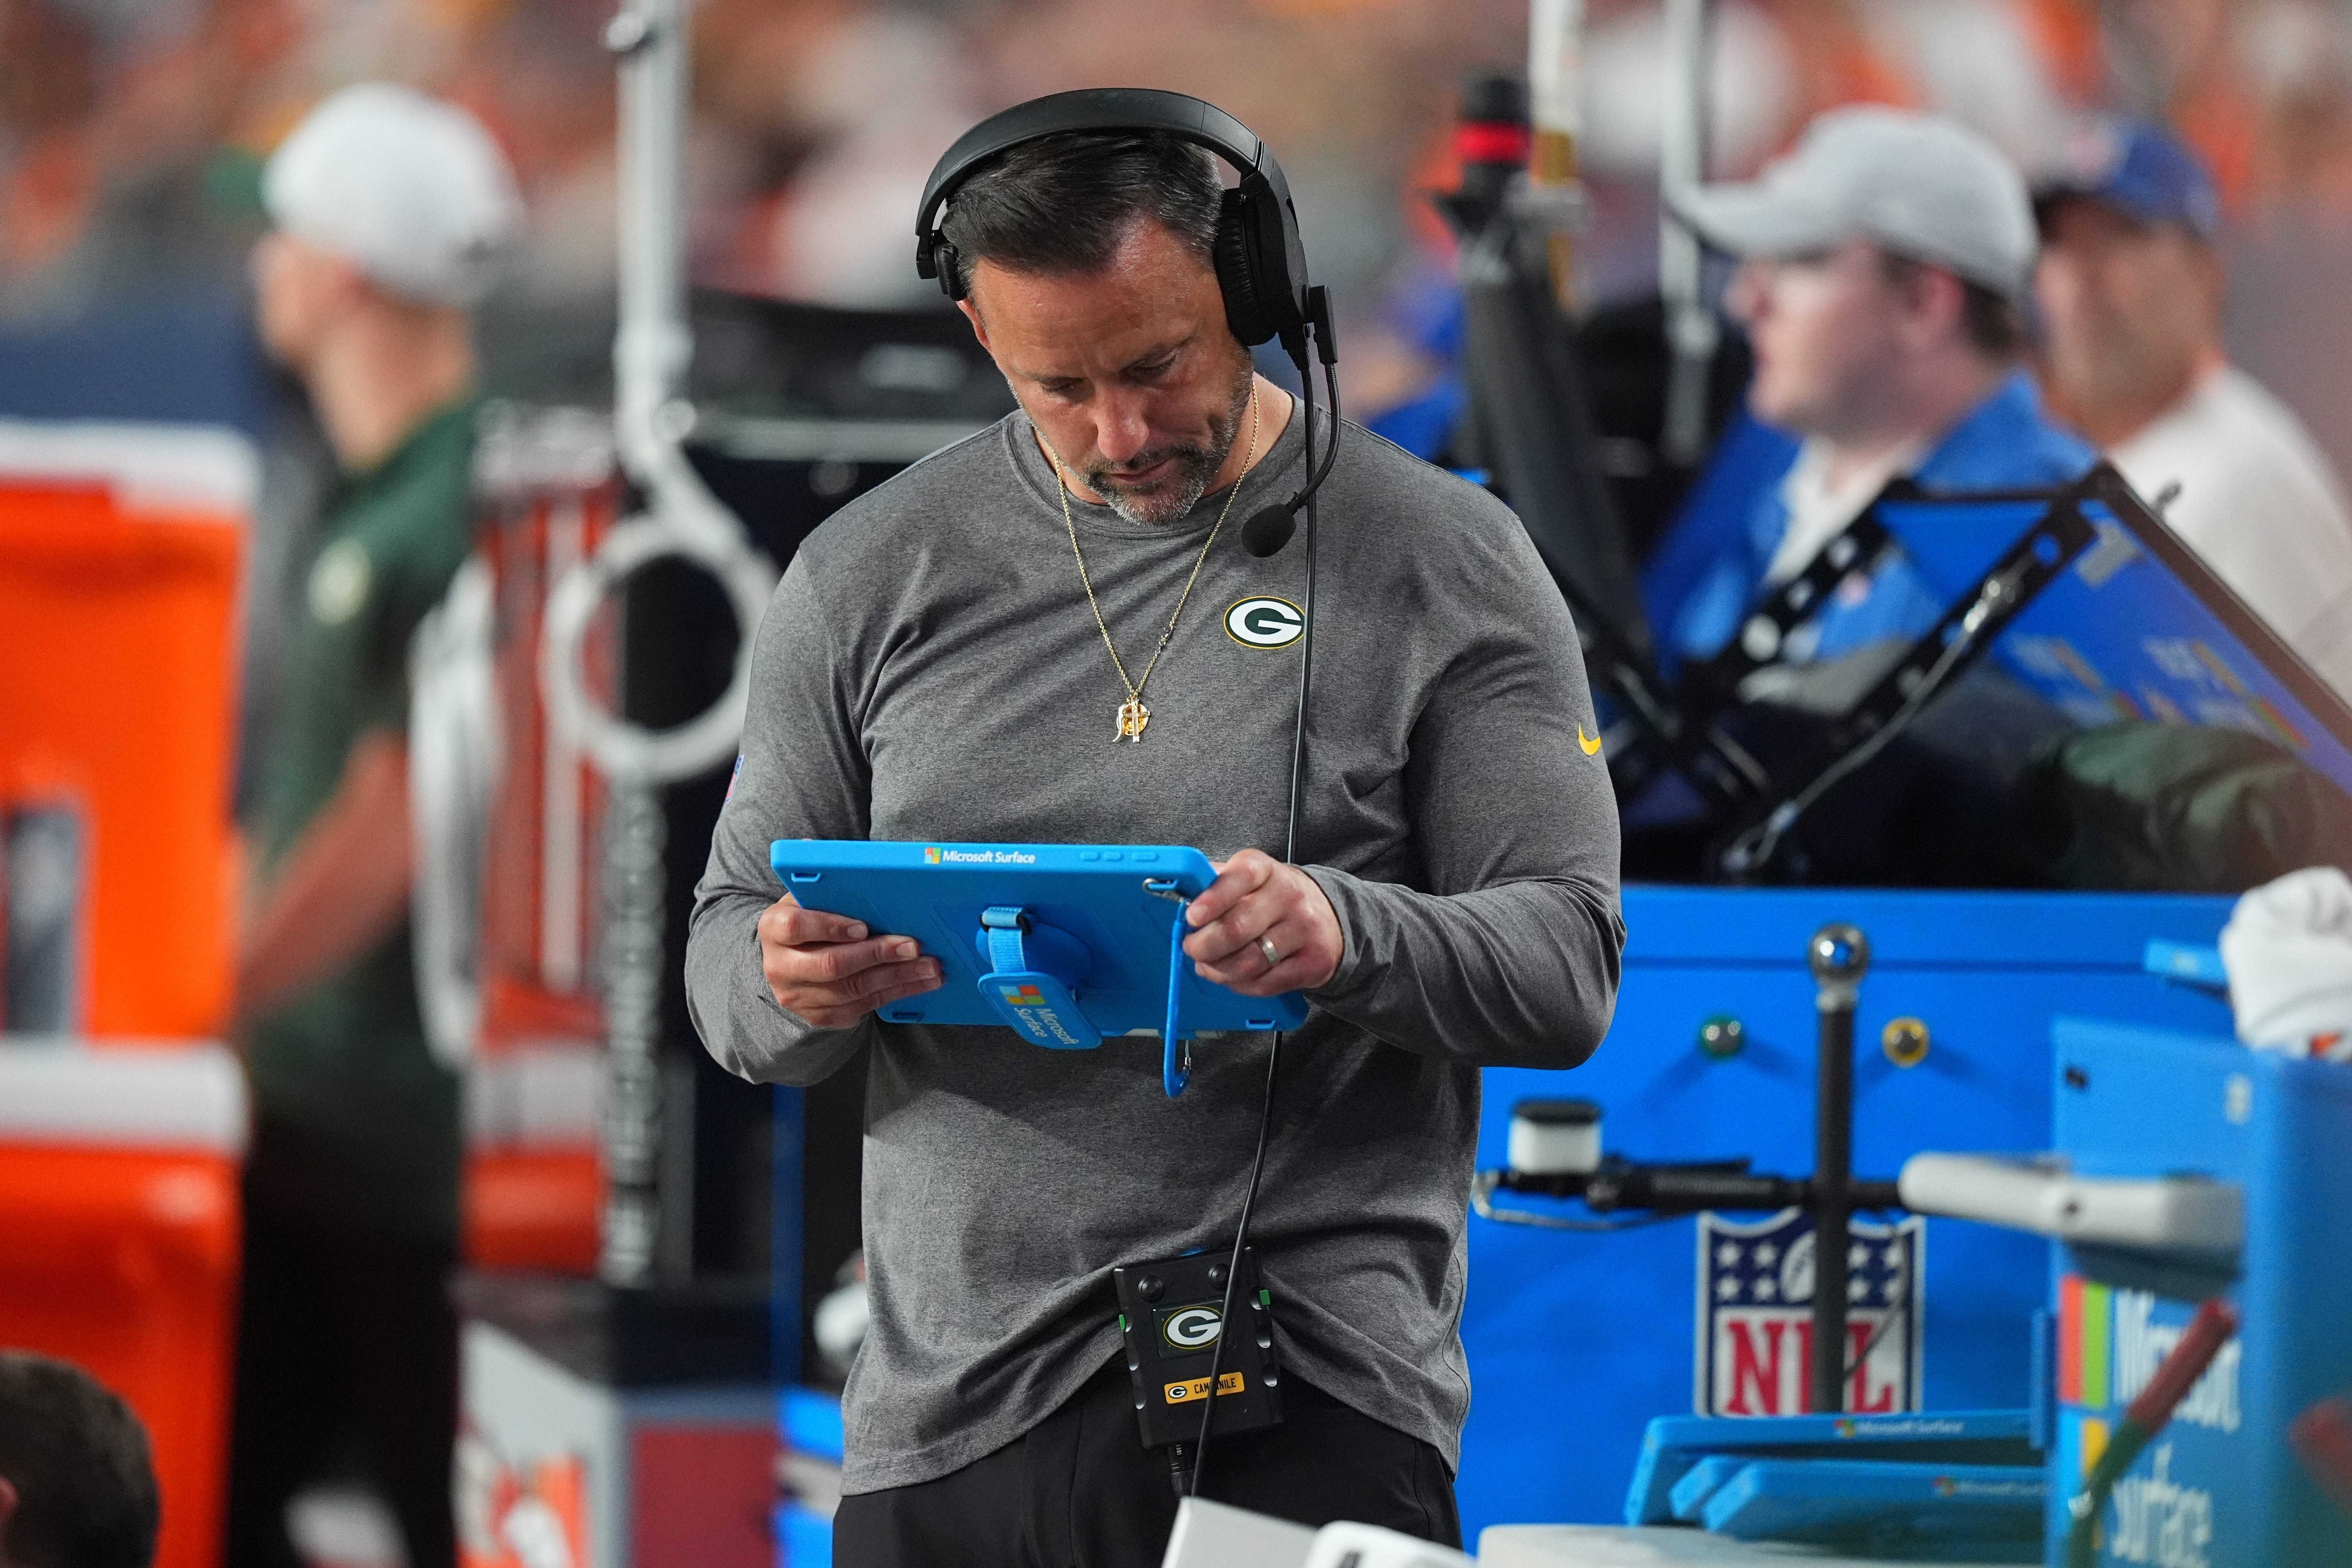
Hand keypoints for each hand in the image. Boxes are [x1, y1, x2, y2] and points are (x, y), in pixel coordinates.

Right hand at [758, 894, 942, 1028]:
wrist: (789, 960)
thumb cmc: (809, 918)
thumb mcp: (809, 899)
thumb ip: (826, 886)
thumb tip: (838, 860)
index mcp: (773, 928)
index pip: (796, 927)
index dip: (830, 926)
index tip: (863, 926)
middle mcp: (780, 967)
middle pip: (831, 964)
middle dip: (877, 955)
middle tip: (913, 946)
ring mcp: (797, 996)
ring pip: (851, 991)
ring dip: (896, 978)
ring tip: (929, 967)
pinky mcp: (818, 1016)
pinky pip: (860, 1009)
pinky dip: (893, 994)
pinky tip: (917, 984)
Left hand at [1182, 849, 1343, 994]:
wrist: (1327, 917)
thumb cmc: (1270, 899)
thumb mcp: (1244, 881)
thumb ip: (1211, 885)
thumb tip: (1176, 899)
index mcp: (1265, 869)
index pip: (1239, 877)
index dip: (1212, 899)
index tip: (1192, 917)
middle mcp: (1289, 895)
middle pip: (1237, 928)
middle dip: (1203, 945)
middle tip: (1192, 948)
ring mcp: (1305, 929)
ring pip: (1249, 962)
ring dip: (1218, 970)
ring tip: (1209, 965)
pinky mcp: (1314, 961)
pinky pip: (1266, 984)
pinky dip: (1241, 985)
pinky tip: (1234, 977)